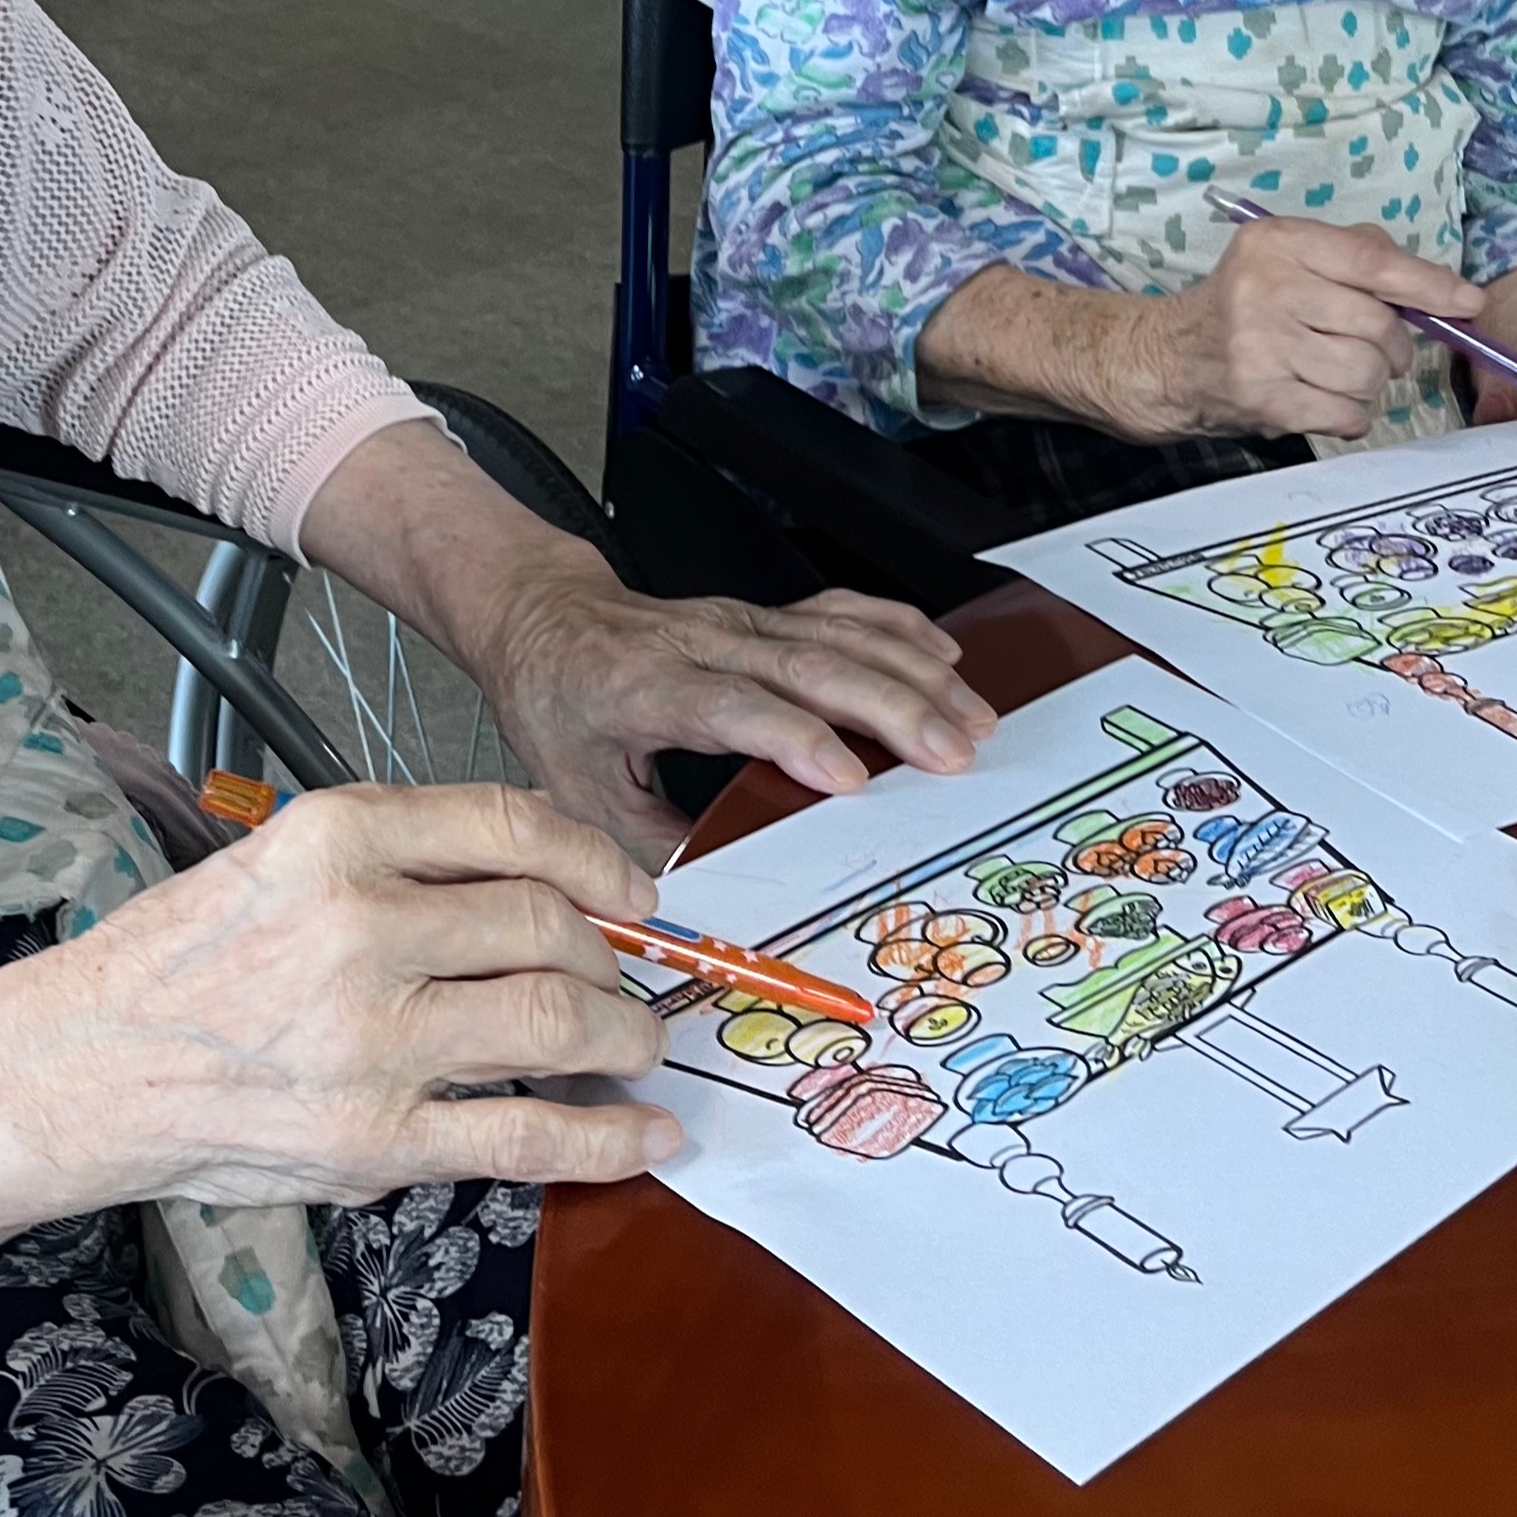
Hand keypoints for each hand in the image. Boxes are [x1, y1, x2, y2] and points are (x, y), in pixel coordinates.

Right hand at [0, 781, 681, 1385]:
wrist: (80, 1067)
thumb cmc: (183, 959)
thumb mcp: (281, 858)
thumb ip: (400, 862)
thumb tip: (542, 885)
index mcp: (338, 837)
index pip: (515, 827)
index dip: (600, 859)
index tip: (634, 888)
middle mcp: (362, 925)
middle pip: (549, 924)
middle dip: (611, 957)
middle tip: (624, 980)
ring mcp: (373, 1038)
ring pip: (557, 1021)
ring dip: (623, 1037)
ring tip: (636, 1047)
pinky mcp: (376, 1140)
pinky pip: (528, 1136)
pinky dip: (608, 1139)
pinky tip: (648, 1134)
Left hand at [297, 419, 993, 868]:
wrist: (544, 618)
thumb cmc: (560, 705)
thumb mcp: (577, 790)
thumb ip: (647, 846)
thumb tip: (711, 905)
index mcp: (648, 688)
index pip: (734, 707)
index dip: (795, 739)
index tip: (848, 780)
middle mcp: (702, 644)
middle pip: (808, 665)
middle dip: (891, 706)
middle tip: (953, 751)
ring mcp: (740, 622)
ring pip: (839, 635)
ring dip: (914, 673)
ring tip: (972, 717)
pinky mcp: (764, 614)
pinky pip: (842, 611)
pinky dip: (899, 628)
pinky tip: (944, 653)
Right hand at [1129, 219, 1484, 441]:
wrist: (1167, 358)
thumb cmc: (1242, 304)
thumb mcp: (1285, 257)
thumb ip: (1354, 254)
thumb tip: (1435, 287)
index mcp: (1279, 243)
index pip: (1371, 263)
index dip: (1428, 286)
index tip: (1469, 303)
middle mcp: (1267, 289)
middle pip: (1377, 326)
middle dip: (1390, 346)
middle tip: (1372, 350)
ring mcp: (1261, 347)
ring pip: (1366, 374)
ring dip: (1370, 384)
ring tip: (1341, 377)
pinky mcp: (1261, 398)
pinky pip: (1344, 415)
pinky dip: (1350, 415)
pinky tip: (1326, 403)